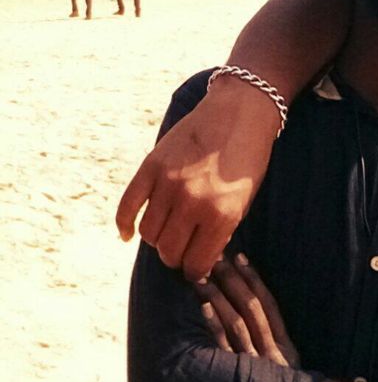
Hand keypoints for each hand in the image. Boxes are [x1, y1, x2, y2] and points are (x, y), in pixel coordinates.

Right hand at [115, 77, 280, 280]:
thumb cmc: (249, 157)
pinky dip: (124, 224)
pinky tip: (128, 234)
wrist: (240, 111)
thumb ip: (221, 230)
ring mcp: (169, 184)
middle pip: (169, 251)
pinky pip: (128, 206)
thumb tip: (200, 259)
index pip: (196, 264)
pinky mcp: (151, 165)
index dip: (195, 271)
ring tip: (167, 235)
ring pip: (149, 233)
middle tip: (181, 252)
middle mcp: (192, 203)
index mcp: (221, 215)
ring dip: (156, 240)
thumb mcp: (245, 199)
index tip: (195, 269)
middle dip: (175, 258)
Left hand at [195, 253, 299, 367]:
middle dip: (233, 280)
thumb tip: (251, 306)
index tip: (239, 257)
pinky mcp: (236, 378)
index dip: (254, 279)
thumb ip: (275, 344)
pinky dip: (215, 325)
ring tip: (201, 278)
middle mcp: (272, 352)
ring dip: (219, 297)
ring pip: (237, 323)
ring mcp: (254, 364)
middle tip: (215, 259)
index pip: (269, 305)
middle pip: (252, 308)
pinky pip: (224, 347)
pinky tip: (204, 306)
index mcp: (287, 348)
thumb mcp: (286, 369)